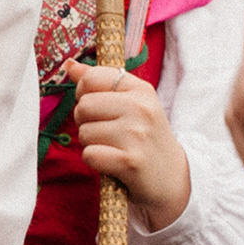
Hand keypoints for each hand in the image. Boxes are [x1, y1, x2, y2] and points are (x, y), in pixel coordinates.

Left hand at [69, 63, 192, 229]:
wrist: (173, 179)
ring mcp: (136, 135)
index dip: (84, 93)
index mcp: (141, 89)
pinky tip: (111, 162)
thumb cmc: (145, 139)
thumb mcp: (132, 104)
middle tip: (104, 132)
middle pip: (84, 106)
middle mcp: (141, 108)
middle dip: (85, 122)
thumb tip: (70, 65)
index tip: (97, 107)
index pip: (92, 77)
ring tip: (112, 148)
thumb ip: (100, 82)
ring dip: (91, 144)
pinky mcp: (130, 161)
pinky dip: (95, 161)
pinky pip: (89, 155)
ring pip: (84, 132)